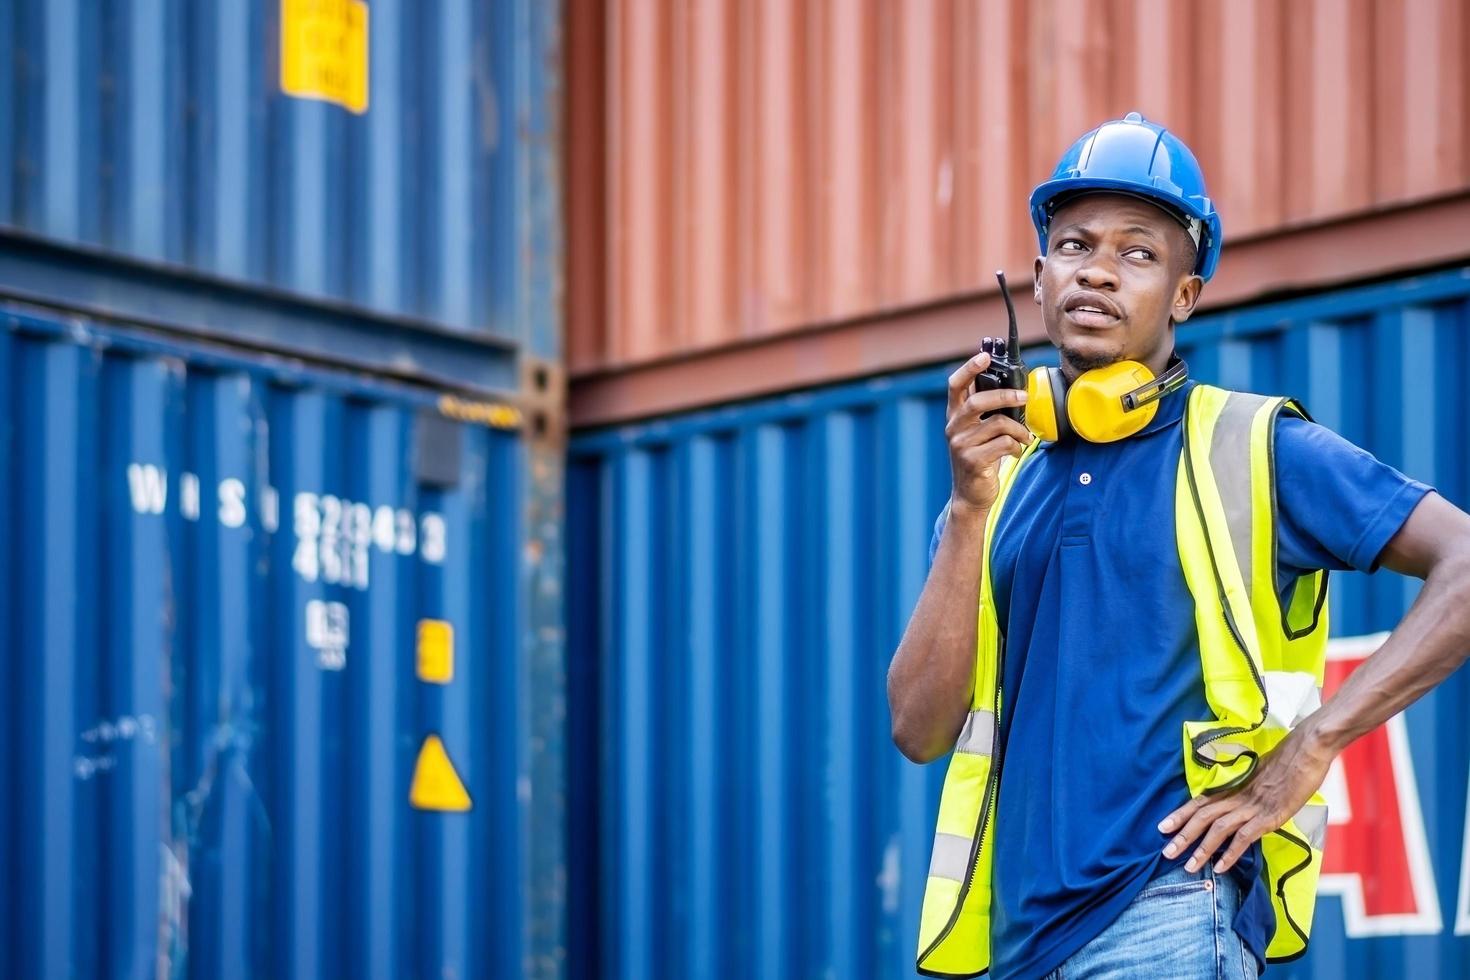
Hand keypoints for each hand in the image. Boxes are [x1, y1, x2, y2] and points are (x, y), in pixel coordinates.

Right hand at [946, 352, 1031, 517]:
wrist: (971, 494)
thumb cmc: (980, 457)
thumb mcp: (979, 431)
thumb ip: (988, 412)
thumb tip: (1014, 389)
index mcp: (954, 415)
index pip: (956, 385)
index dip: (969, 368)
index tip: (985, 356)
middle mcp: (953, 427)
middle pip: (977, 401)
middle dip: (1004, 396)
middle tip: (1024, 397)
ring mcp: (960, 445)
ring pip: (997, 424)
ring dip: (1018, 429)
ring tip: (1024, 437)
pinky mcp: (972, 460)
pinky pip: (1003, 444)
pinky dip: (1016, 446)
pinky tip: (1015, 452)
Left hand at [1157, 729, 1335, 873]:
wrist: (1308, 748)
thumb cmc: (1290, 760)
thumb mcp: (1264, 776)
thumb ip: (1251, 791)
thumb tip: (1244, 803)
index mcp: (1236, 787)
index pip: (1201, 801)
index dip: (1181, 814)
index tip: (1162, 827)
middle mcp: (1239, 797)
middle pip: (1202, 816)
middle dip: (1183, 835)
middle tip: (1166, 852)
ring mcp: (1253, 806)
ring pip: (1217, 828)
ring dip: (1201, 848)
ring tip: (1188, 866)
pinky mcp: (1270, 816)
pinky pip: (1244, 836)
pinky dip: (1230, 852)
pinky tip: (1220, 867)